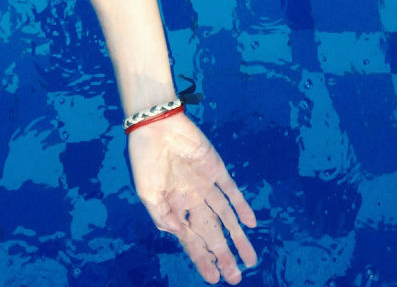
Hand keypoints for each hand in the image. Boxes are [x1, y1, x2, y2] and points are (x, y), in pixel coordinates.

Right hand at [127, 111, 257, 283]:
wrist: (154, 125)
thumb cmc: (145, 158)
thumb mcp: (147, 192)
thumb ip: (163, 216)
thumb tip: (182, 235)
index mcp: (174, 206)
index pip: (192, 239)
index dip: (202, 259)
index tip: (214, 279)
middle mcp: (192, 199)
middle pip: (212, 232)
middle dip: (223, 255)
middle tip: (235, 277)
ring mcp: (206, 184)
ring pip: (226, 216)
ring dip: (237, 237)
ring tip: (249, 260)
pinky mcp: (216, 168)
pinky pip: (231, 191)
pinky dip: (242, 207)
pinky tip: (251, 224)